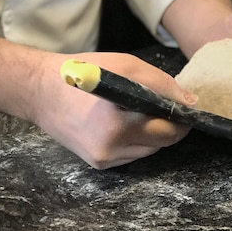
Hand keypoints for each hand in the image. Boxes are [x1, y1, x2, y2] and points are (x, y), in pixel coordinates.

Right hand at [36, 52, 195, 168]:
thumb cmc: (85, 72)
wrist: (40, 91)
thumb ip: (162, 85)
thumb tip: (191, 103)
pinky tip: (126, 124)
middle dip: (169, 128)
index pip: (167, 130)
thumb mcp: (127, 66)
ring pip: (148, 151)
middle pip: (160, 144)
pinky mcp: (98, 164)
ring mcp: (103, 159)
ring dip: (152, 135)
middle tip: (166, 109)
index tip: (186, 111)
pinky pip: (131, 155)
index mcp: (117, 122)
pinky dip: (136, 141)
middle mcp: (111, 147)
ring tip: (141, 113)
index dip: (182, 121)